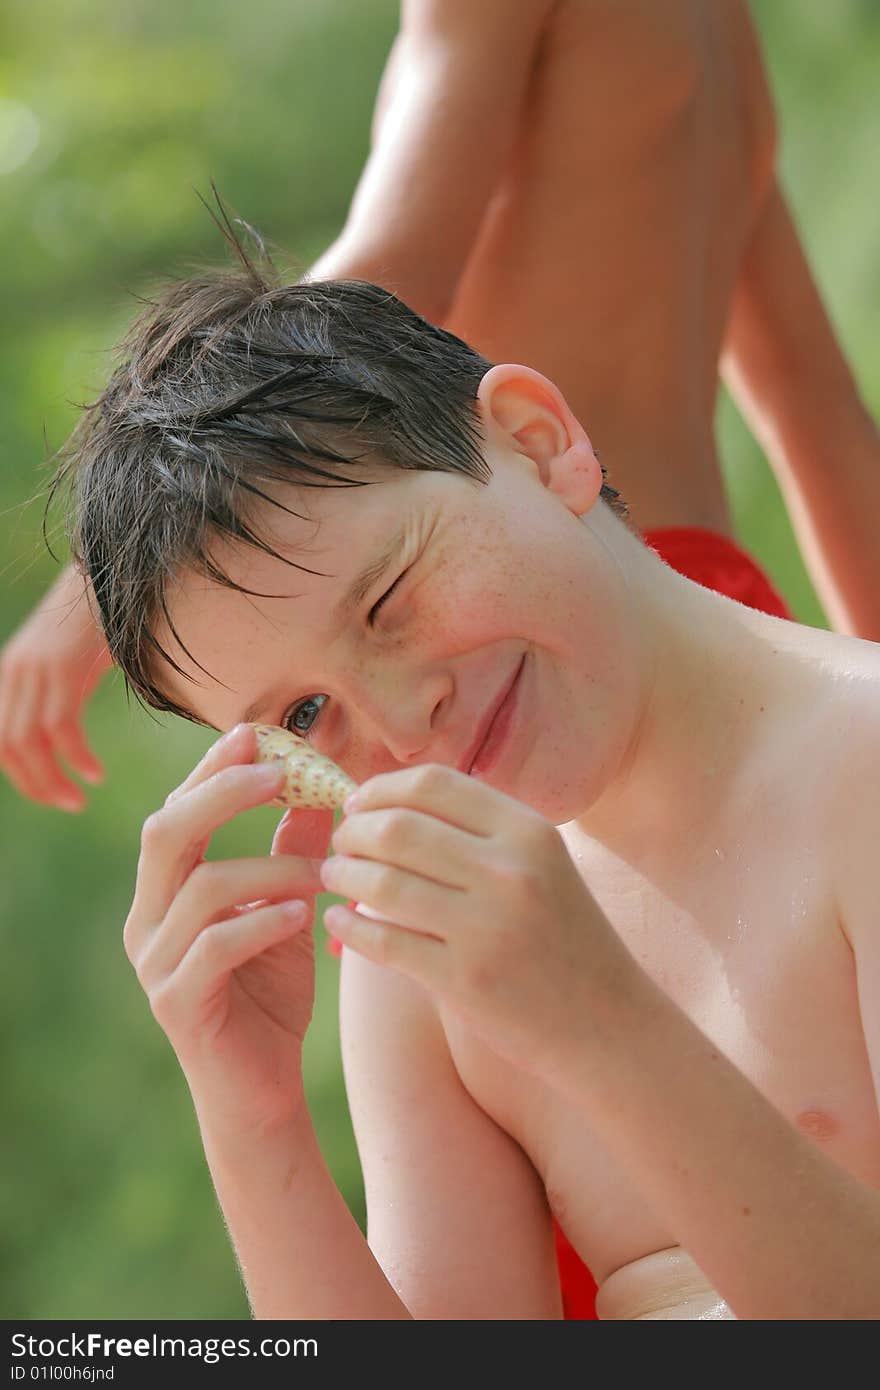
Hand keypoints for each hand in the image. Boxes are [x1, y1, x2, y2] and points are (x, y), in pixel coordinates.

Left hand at [0, 565, 110, 809]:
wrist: (117, 570)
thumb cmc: (106, 619)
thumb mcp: (71, 661)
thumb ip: (60, 692)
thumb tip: (67, 736)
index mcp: (10, 673)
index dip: (19, 776)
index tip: (52, 794)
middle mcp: (13, 671)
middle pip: (7, 747)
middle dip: (35, 785)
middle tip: (68, 804)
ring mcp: (34, 667)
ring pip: (28, 742)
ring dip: (52, 780)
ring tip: (77, 799)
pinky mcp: (61, 666)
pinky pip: (59, 727)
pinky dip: (76, 757)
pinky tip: (94, 772)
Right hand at [123, 724, 332, 1136]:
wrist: (263, 1091)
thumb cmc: (271, 996)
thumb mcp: (286, 911)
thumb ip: (293, 854)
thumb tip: (322, 788)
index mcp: (166, 891)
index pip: (177, 812)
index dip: (211, 770)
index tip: (255, 734)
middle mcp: (147, 919)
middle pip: (166, 833)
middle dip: (221, 794)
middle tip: (277, 774)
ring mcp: (155, 963)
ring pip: (199, 887)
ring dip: (267, 866)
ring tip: (321, 870)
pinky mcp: (178, 1003)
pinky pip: (214, 948)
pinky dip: (261, 922)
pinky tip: (301, 916)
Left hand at [321, 764, 629, 1081]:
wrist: (608, 1023)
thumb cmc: (563, 937)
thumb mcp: (541, 864)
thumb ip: (480, 830)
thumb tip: (391, 800)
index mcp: (529, 830)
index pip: (434, 784)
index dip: (382, 789)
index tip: (358, 805)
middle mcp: (511, 871)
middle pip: (398, 828)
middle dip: (353, 833)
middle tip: (339, 844)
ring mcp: (489, 927)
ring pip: (383, 883)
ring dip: (343, 876)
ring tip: (334, 878)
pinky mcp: (466, 980)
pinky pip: (384, 942)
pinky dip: (348, 927)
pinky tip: (337, 921)